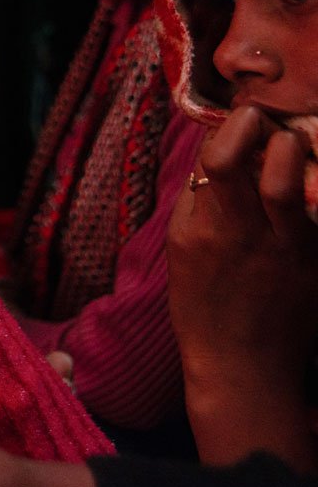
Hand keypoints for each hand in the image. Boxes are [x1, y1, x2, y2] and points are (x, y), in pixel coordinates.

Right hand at [169, 105, 317, 469]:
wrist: (242, 367)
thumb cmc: (204, 306)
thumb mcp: (182, 248)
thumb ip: (198, 200)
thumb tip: (218, 150)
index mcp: (202, 226)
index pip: (213, 155)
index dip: (232, 127)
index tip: (243, 119)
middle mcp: (240, 231)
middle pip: (249, 157)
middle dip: (261, 127)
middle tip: (271, 123)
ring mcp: (282, 247)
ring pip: (288, 179)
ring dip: (292, 149)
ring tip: (294, 146)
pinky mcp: (315, 262)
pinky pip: (317, 210)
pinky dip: (316, 187)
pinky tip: (313, 183)